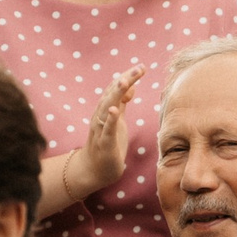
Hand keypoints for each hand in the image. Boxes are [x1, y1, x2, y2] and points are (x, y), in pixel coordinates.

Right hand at [68, 65, 148, 192]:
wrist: (95, 169)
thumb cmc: (108, 143)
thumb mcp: (118, 120)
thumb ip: (123, 103)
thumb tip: (131, 85)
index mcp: (106, 110)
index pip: (116, 89)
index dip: (128, 77)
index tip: (141, 67)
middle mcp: (100, 116)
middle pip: (111, 94)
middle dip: (125, 80)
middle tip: (138, 68)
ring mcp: (101, 130)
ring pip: (106, 108)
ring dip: (116, 94)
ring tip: (125, 82)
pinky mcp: (104, 144)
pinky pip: (107, 130)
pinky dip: (110, 119)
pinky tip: (114, 110)